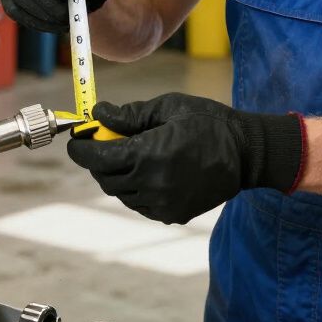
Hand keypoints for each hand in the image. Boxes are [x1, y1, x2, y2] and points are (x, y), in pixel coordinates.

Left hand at [67, 93, 303, 224]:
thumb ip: (130, 115)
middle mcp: (151, 184)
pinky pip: (141, 204)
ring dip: (117, 174)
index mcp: (148, 155)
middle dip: (98, 160)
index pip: (98, 158)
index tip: (76, 140)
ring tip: (131, 154)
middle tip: (102, 142)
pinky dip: (136, 188)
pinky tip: (149, 170)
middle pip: (106, 178)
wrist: (245, 153)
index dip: (81, 149)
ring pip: (122, 193)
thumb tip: (98, 114)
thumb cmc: (207, 122)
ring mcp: (162, 204)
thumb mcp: (168, 108)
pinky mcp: (173, 214)